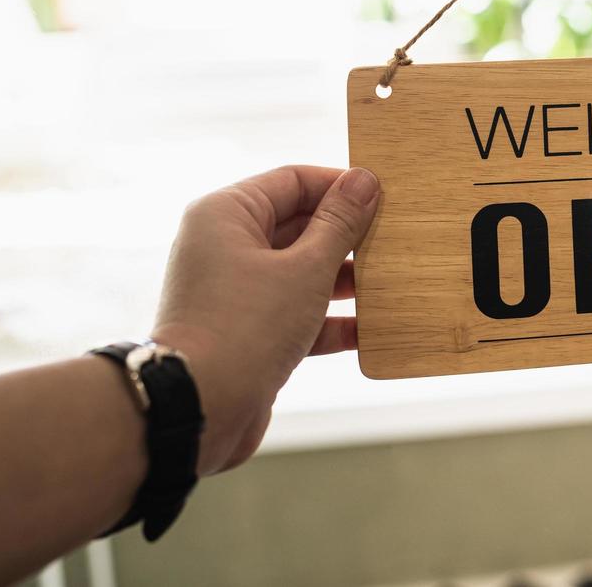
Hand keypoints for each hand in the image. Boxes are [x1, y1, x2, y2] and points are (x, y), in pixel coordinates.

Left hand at [151, 166, 379, 474]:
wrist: (199, 410)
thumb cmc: (244, 327)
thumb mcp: (305, 268)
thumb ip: (339, 224)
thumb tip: (364, 180)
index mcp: (227, 214)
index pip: (293, 181)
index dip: (340, 186)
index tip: (383, 197)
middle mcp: (224, 246)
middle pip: (297, 225)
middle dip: (345, 235)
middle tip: (392, 240)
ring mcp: (235, 291)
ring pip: (299, 270)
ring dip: (343, 280)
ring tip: (387, 283)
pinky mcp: (246, 331)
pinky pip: (294, 312)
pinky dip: (328, 319)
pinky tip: (367, 329)